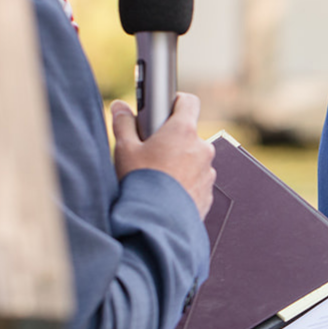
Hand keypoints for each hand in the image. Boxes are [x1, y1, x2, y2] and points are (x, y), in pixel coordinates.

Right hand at [111, 94, 214, 216]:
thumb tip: (119, 107)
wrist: (156, 226)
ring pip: (193, 159)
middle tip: (151, 152)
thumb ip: (123, 124)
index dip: (176, 102)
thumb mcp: (124, 150)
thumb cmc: (141, 186)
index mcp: (183, 132)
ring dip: (180, 163)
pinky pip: (197, 181)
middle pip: (188, 134)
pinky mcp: (208, 193)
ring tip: (157, 177)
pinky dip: (185, 183)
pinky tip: (166, 193)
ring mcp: (208, 172)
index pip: (188, 102)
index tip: (165, 107)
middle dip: (172, 140)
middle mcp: (201, 149)